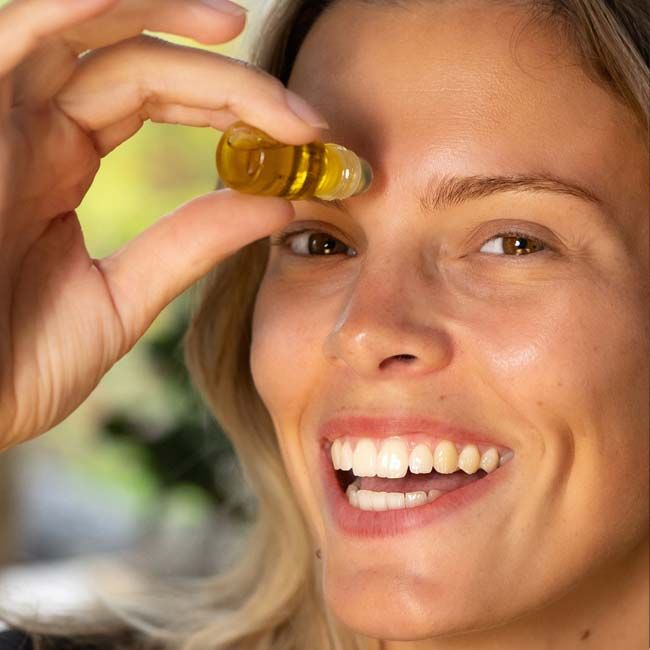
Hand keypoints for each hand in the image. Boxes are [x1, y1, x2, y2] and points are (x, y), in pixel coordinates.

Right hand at [0, 0, 325, 450]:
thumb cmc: (12, 362)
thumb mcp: (121, 298)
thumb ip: (189, 246)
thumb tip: (279, 205)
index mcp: (58, 162)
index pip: (151, 97)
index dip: (229, 105)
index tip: (303, 138)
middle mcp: (28, 127)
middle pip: (135, 60)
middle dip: (224, 78)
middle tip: (302, 115)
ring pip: (85, 28)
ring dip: (164, 16)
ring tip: (237, 30)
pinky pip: (23, 31)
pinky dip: (85, 10)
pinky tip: (162, 16)